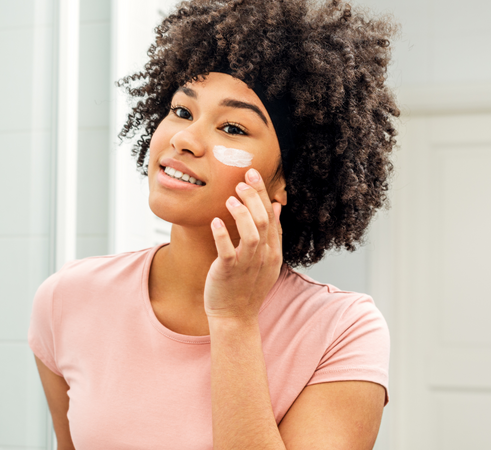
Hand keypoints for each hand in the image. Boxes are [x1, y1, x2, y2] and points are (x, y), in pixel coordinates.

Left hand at [203, 168, 283, 320]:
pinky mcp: (228, 272)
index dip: (262, 193)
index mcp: (272, 251)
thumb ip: (271, 233)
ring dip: (241, 213)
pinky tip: (215, 222)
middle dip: (253, 197)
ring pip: (251, 234)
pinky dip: (222, 236)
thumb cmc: (245, 285)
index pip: (271, 216)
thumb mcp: (265, 259)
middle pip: (263, 220)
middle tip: (241, 180)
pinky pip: (227, 252)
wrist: (235, 316)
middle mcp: (263, 256)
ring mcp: (247, 265)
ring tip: (230, 197)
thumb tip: (275, 206)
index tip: (252, 173)